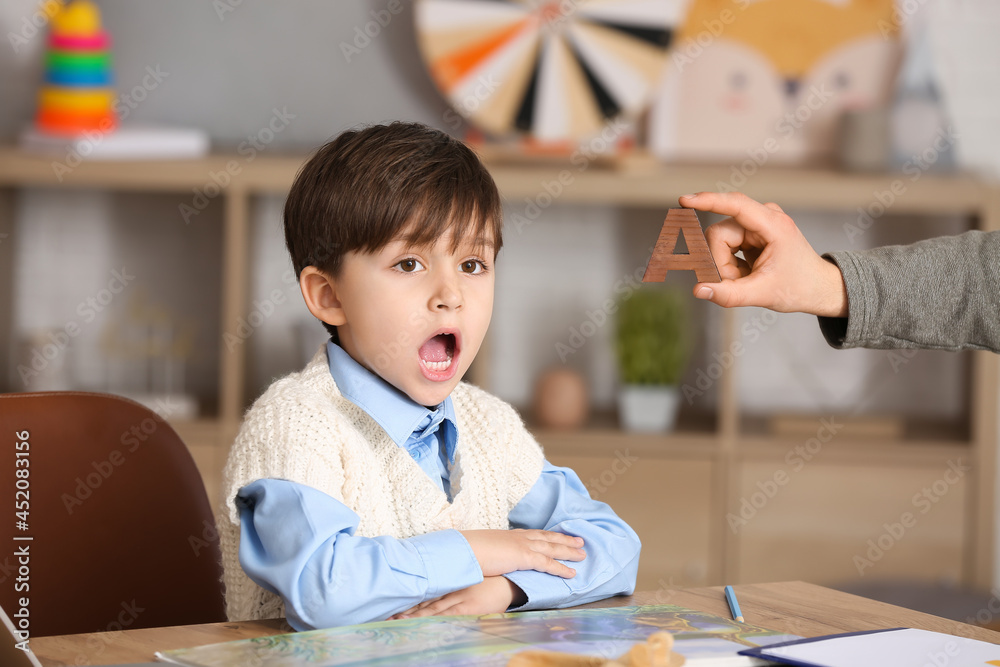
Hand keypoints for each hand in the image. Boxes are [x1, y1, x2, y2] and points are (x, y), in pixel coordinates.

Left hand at [388, 576, 523, 618]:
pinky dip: (433, 620)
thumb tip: (433, 582)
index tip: (392, 605)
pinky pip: (447, 616)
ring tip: (396, 622)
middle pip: (423, 602)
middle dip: (405, 610)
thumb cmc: (486, 580)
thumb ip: (451, 580)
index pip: (424, 592)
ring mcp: (458, 599)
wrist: (507, 583)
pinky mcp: (467, 608)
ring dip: (414, 617)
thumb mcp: (466, 577)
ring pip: (431, 610)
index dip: (408, 600)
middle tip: (387, 616)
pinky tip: (421, 625)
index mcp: (448, 580)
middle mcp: (450, 589)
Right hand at [460, 529, 584, 578]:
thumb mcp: (482, 550)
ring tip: (582, 554)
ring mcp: (523, 546)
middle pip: (547, 537)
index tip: (557, 535)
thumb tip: (489, 559)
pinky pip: (548, 563)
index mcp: (508, 535)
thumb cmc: (467, 551)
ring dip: (569, 551)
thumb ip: (491, 553)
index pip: (533, 534)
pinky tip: (572, 573)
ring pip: (552, 548)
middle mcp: (518, 537)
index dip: (547, 535)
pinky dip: (561, 568)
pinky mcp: (524, 557)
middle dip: (564, 539)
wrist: (463, 550)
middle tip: (579, 540)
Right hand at [678, 192, 847, 317]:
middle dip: (720, 263)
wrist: (819, 287)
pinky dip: (729, 264)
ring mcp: (756, 223)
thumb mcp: (763, 294)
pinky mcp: (750, 231)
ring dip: (725, 266)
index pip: (735, 205)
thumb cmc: (798, 288)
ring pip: (717, 241)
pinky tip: (747, 272)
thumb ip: (729, 294)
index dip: (708, 201)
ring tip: (746, 279)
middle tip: (739, 282)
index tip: (684, 200)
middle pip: (718, 234)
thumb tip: (698, 290)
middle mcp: (764, 217)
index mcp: (773, 225)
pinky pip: (723, 245)